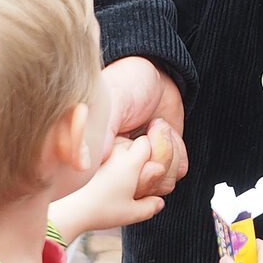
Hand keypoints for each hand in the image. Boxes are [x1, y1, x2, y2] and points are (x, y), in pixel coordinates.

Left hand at [49, 135, 165, 240]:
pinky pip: (102, 149)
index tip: (146, 168)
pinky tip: (99, 176)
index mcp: (131, 161)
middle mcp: (117, 150)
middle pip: (133, 143)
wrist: (68, 211)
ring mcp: (101, 150)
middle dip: (135, 155)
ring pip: (117, 143)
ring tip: (113, 177)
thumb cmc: (101, 211)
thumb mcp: (131, 213)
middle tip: (131, 177)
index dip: (150, 154)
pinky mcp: (87, 156)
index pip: (148, 144)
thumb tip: (159, 202)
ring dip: (119, 155)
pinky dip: (105, 158)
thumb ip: (150, 206)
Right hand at [102, 57, 187, 197]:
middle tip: (153, 126)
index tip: (141, 141)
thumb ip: (100, 132)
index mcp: (98, 158)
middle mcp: (118, 168)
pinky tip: (165, 130)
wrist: (154, 73)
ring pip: (163, 184)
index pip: (113, 187)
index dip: (132, 171)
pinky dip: (178, 152)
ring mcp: (141, 166)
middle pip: (143, 188)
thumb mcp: (112, 103)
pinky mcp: (162, 162)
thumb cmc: (126, 83)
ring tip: (157, 125)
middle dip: (156, 157)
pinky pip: (177, 173)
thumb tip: (84, 164)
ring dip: (169, 153)